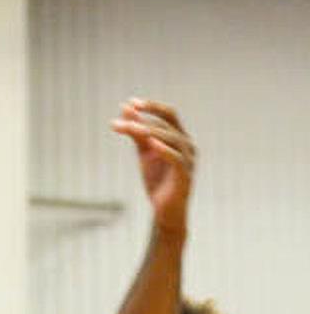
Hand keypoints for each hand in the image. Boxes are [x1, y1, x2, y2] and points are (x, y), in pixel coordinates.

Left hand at [111, 98, 194, 232]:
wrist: (164, 210)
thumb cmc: (157, 180)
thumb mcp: (144, 154)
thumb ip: (137, 134)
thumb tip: (125, 111)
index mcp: (180, 137)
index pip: (169, 115)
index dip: (152, 107)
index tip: (130, 102)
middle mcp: (188, 145)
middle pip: (169, 124)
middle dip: (145, 118)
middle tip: (123, 116)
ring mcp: (189, 160)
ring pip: (172, 139)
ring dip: (150, 131)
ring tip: (131, 128)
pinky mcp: (185, 176)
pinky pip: (177, 159)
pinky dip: (164, 150)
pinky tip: (150, 144)